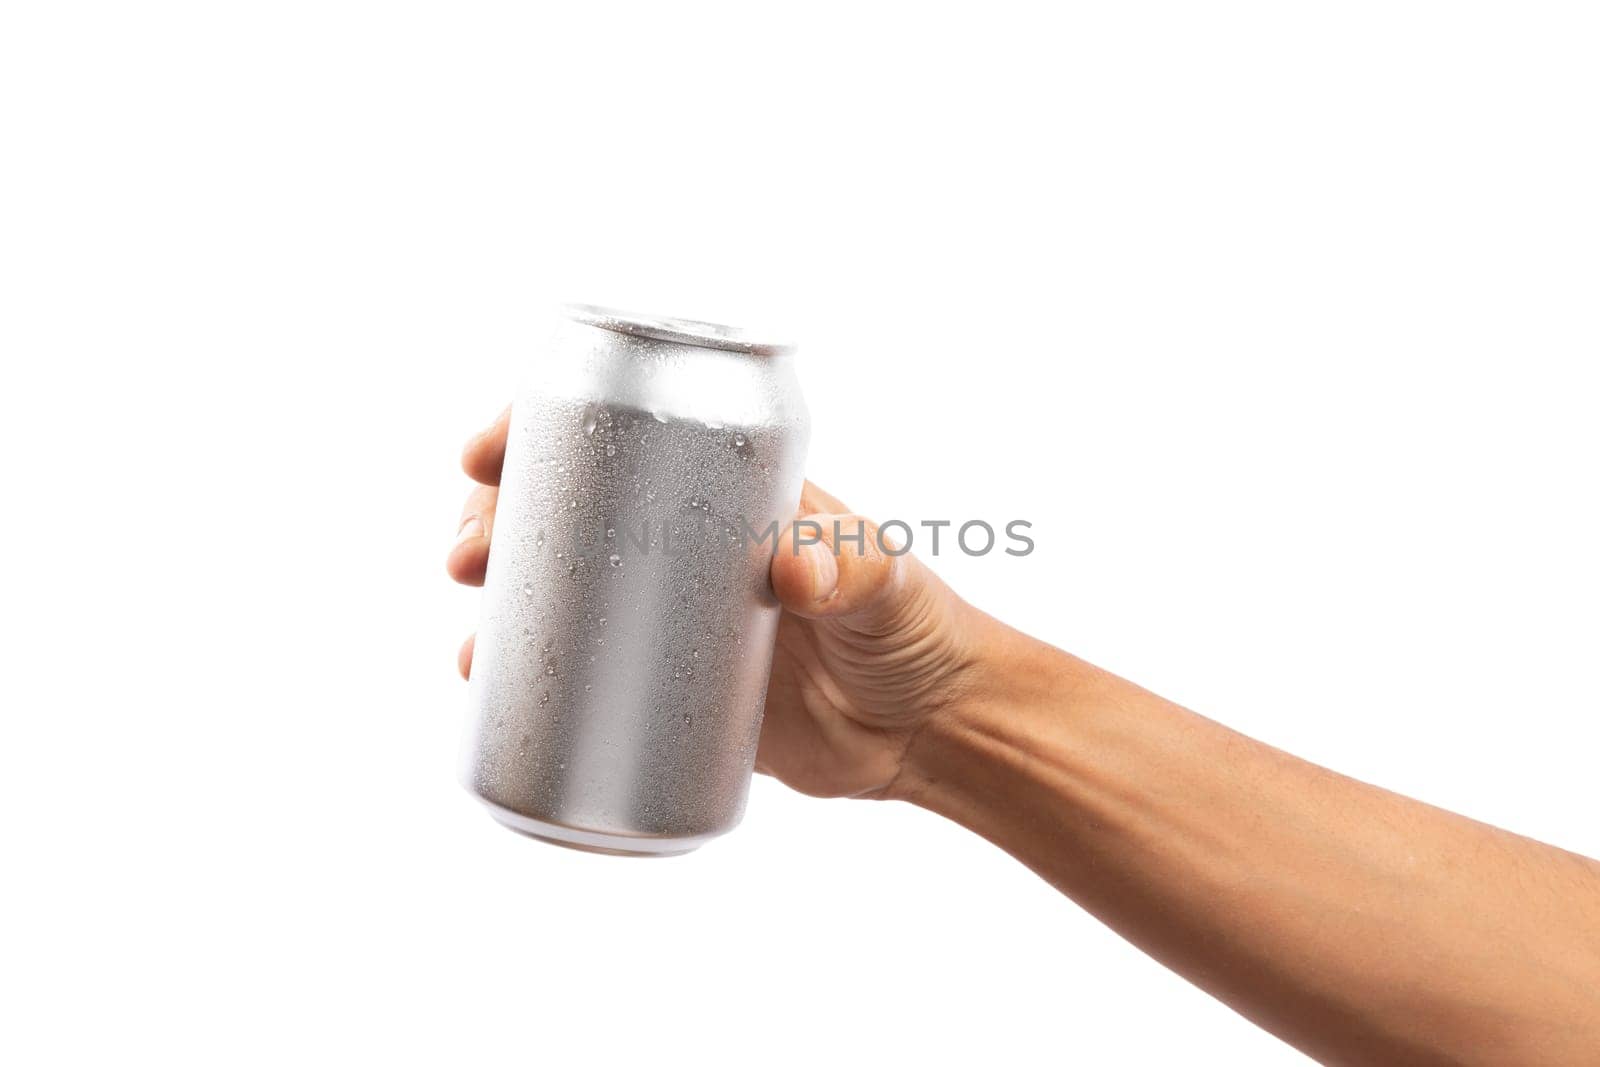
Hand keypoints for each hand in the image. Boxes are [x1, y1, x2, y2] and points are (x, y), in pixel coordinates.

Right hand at [447, 407, 989, 799]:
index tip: (487, 453)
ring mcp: (670, 621)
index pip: (621, 434)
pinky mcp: (670, 692)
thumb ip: (851, 569)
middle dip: (497, 521)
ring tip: (471, 648)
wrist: (929, 729)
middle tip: (466, 558)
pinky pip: (583, 678)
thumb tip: (789, 573)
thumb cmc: (919, 628)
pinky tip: (490, 695)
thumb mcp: (888, 582)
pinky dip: (529, 682)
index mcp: (723, 493)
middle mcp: (683, 548)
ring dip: (499, 607)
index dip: (541, 431)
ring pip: (559, 594)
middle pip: (565, 511)